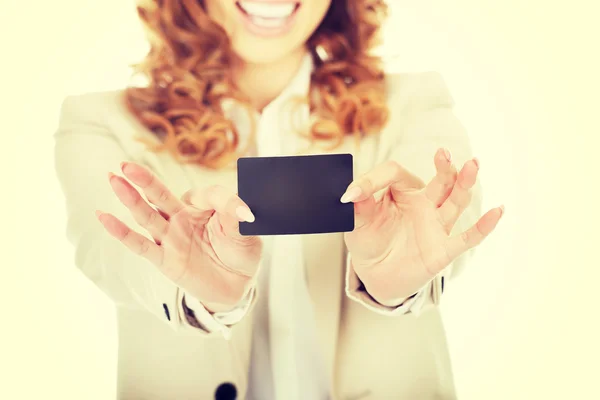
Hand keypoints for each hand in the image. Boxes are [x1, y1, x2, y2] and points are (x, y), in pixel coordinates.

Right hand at [96, 162, 261, 312]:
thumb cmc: (241, 252)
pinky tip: (104, 217)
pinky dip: (121, 232)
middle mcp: (181, 219)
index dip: (213, 199)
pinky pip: (139, 245)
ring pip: (146, 215)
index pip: (199, 194)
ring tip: (114, 179)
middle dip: (143, 179)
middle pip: (159, 195)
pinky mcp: (164, 259)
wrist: (237, 285)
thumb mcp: (246, 230)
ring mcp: (170, 238)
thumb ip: (238, 215)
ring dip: (130, 198)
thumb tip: (243, 209)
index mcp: (201, 207)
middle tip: (126, 164)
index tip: (239, 211)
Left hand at [342, 148, 502, 302]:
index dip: (373, 180)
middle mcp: (424, 204)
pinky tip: (497, 211)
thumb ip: (358, 208)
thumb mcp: (357, 225)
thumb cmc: (369, 242)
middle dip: (444, 167)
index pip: (395, 174)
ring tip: (471, 165)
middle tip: (443, 153)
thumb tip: (350, 193)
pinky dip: (483, 227)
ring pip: (455, 201)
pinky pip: (467, 237)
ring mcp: (436, 225)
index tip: (353, 194)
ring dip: (464, 184)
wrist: (377, 274)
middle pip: (439, 181)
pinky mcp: (443, 249)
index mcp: (401, 192)